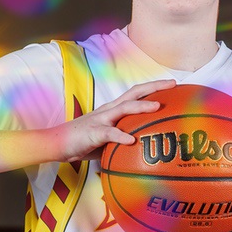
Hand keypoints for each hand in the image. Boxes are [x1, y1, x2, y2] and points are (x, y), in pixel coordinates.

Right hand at [57, 79, 175, 161]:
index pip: (137, 93)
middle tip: (173, 84)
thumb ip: (126, 137)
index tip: (173, 84)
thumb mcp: (110, 138)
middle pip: (134, 93)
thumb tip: (145, 147)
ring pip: (124, 108)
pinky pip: (109, 133)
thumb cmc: (86, 141)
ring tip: (157, 107)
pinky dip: (120, 136)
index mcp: (114, 109)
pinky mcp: (93, 132)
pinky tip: (131, 141)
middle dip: (154, 88)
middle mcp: (110, 109)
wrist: (58, 143)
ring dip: (141, 107)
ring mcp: (101, 119)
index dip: (155, 87)